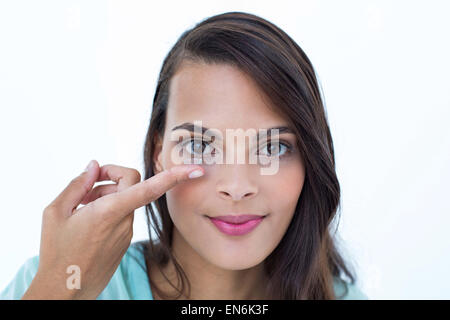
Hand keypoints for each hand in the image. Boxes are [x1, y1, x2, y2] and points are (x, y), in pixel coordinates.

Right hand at [22, 160, 203, 298]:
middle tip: (87, 188)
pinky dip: (110, 209)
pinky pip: (123, 215)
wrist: (65, 291)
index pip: (150, 188)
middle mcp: (125, 222)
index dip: (175, 176)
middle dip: (112, 177)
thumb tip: (94, 165)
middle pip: (132, 184)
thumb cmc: (57, 252)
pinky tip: (89, 219)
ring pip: (127, 200)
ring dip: (108, 194)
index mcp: (110, 211)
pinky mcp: (124, 241)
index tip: (196, 170)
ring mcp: (127, 233)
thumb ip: (77, 184)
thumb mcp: (56, 212)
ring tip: (82, 207)